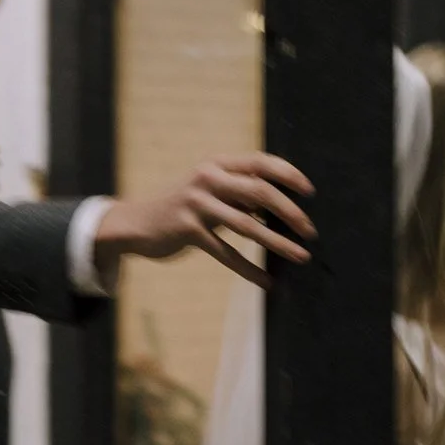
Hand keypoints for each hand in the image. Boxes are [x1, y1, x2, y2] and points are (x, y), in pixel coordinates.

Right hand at [94, 154, 315, 287]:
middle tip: (310, 231)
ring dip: (278, 242)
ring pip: (247, 225)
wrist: (134, 222)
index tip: (310, 191)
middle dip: (290, 212)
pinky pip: (226, 254)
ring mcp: (196, 204)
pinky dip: (249, 270)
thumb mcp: (208, 190)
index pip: (260, 162)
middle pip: (260, 191)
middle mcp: (207, 179)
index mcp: (216, 164)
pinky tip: (267, 283)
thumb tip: (279, 206)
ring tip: (301, 256)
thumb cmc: (180, 206)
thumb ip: (238, 193)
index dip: (288, 174)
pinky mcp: (188, 231)